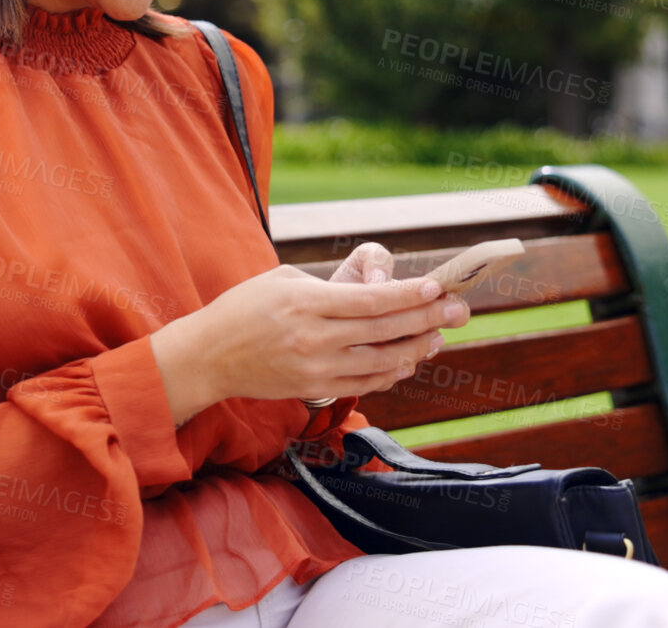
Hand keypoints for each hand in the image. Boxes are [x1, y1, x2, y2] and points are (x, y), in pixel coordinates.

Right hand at [151, 257, 471, 424]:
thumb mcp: (283, 280)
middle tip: (459, 311)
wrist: (208, 357)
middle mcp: (314, 338)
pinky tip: (407, 360)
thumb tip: (377, 290)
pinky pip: (365, 382)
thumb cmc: (245, 309)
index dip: (408, 296)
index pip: (371, 300)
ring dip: (415, 349)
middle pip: (385, 330)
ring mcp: (316, 368)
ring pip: (382, 362)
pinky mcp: (314, 388)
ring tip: (438, 337)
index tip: (437, 289)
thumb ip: (331, 287)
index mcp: (307, 303)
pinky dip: (391, 372)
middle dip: (427, 320)